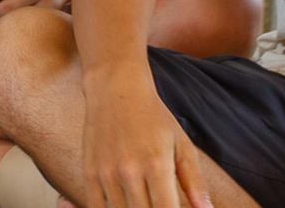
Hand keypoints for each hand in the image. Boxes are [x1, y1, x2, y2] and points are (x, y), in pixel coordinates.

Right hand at [82, 80, 212, 207]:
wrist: (114, 89)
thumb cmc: (153, 117)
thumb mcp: (182, 145)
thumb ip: (195, 182)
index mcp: (157, 165)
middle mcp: (130, 171)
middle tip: (159, 203)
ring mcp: (106, 172)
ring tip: (142, 202)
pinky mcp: (89, 171)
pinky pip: (96, 206)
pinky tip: (122, 204)